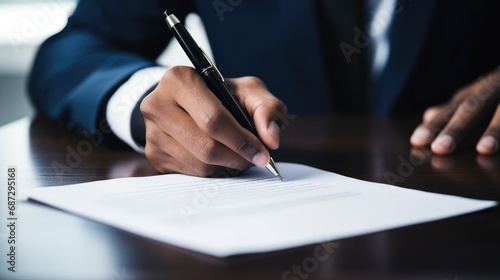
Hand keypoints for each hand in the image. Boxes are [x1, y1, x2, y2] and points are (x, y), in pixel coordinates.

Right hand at [140, 66, 286, 175]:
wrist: (190, 103)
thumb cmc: (222, 95)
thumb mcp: (248, 91)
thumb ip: (267, 108)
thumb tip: (271, 138)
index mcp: (179, 79)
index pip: (213, 119)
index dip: (242, 140)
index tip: (263, 152)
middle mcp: (157, 104)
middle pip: (206, 146)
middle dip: (237, 157)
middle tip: (254, 157)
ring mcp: (152, 132)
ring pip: (198, 164)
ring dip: (226, 166)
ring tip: (237, 155)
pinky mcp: (153, 155)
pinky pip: (189, 174)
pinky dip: (212, 171)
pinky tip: (219, 158)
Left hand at [410, 69, 499, 154]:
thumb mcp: (481, 95)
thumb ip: (457, 108)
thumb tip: (428, 115)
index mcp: (478, 91)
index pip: (451, 110)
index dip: (434, 125)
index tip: (417, 142)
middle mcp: (495, 87)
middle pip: (474, 107)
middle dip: (457, 128)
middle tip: (441, 149)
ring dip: (495, 129)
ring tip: (484, 149)